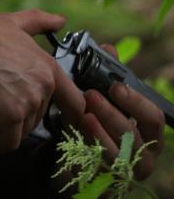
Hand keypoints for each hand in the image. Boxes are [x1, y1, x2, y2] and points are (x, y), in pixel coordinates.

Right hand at [0, 9, 85, 151]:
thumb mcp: (10, 23)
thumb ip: (39, 21)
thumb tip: (60, 20)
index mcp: (48, 68)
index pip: (75, 102)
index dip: (69, 114)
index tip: (60, 121)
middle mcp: (43, 87)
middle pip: (39, 117)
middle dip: (22, 115)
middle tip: (0, 106)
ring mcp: (28, 103)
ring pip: (24, 130)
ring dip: (8, 128)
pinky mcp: (10, 118)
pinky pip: (8, 142)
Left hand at [74, 43, 165, 179]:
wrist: (77, 156)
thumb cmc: (97, 122)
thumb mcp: (104, 98)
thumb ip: (108, 76)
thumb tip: (109, 48)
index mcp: (149, 132)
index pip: (154, 118)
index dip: (136, 102)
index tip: (116, 86)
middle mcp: (144, 153)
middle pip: (134, 134)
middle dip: (112, 114)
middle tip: (90, 96)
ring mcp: (125, 170)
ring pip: (116, 152)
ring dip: (99, 131)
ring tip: (83, 115)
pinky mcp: (106, 180)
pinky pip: (98, 166)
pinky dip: (87, 149)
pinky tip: (76, 135)